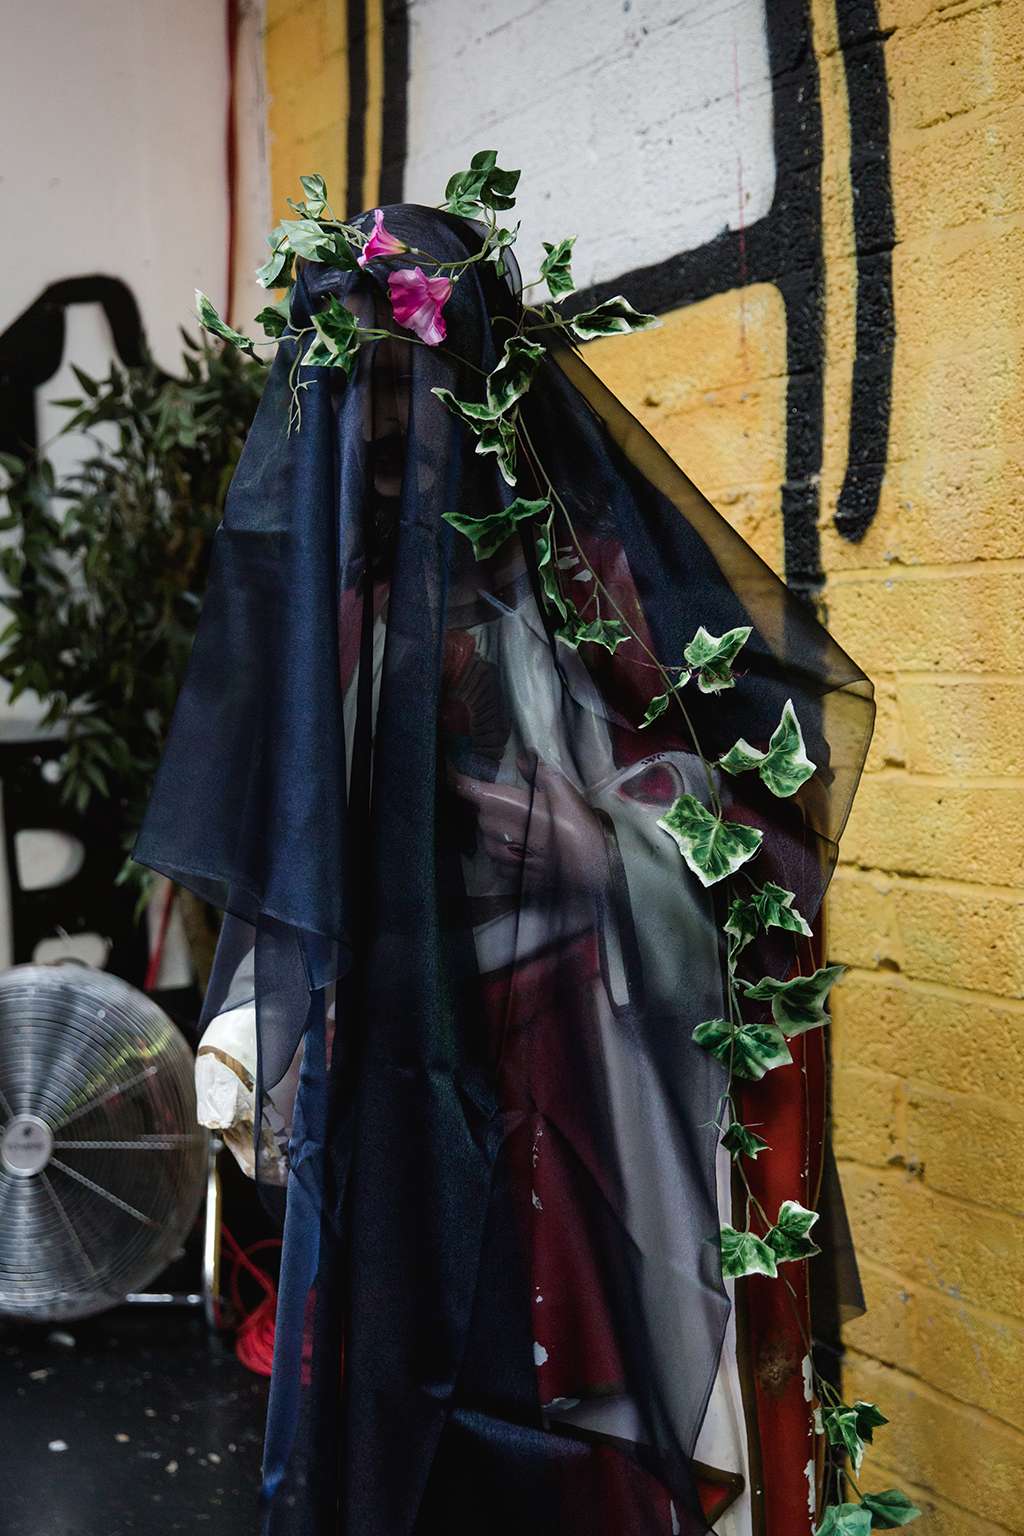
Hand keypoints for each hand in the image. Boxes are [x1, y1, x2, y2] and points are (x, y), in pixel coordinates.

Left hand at [450, 760, 609, 891]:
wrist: (597, 874)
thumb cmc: (582, 830)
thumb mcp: (567, 795)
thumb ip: (541, 773)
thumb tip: (523, 756)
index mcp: (512, 809)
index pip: (474, 792)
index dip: (459, 781)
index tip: (450, 771)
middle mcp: (501, 834)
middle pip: (481, 815)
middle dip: (490, 807)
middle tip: (516, 805)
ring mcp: (505, 858)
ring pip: (485, 838)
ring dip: (496, 830)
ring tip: (522, 829)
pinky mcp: (512, 877)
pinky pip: (496, 860)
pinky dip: (503, 852)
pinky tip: (522, 850)